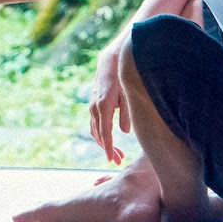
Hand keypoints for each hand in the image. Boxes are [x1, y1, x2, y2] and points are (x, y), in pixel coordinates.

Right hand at [89, 46, 128, 164]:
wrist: (111, 61)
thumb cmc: (123, 77)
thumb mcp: (129, 94)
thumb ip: (127, 113)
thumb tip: (125, 131)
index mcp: (104, 105)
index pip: (105, 132)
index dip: (108, 147)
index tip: (111, 159)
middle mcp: (95, 106)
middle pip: (98, 134)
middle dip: (107, 149)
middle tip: (118, 160)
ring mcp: (93, 105)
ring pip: (95, 130)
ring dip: (104, 143)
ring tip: (116, 154)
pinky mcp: (94, 104)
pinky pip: (94, 124)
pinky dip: (101, 135)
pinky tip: (110, 140)